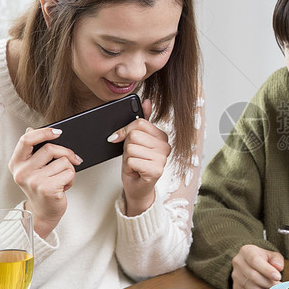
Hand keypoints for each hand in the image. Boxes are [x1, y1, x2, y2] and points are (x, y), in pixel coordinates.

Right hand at [9, 127, 82, 237]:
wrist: (43, 213)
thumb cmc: (41, 188)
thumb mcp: (32, 168)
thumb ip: (32, 150)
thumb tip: (30, 129)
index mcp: (16, 163)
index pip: (26, 140)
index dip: (43, 132)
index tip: (58, 132)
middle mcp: (22, 172)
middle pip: (50, 148)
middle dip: (66, 153)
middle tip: (73, 159)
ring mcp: (34, 181)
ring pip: (63, 161)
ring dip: (69, 169)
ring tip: (61, 179)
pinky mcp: (47, 189)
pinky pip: (69, 173)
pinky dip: (71, 179)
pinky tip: (64, 187)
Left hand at [107, 99, 170, 216]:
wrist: (137, 187)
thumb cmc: (137, 164)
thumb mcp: (137, 140)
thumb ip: (142, 121)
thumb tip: (146, 101)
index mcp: (162, 136)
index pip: (139, 123)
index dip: (125, 131)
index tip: (122, 139)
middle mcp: (166, 147)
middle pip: (134, 135)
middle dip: (127, 146)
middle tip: (133, 156)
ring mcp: (162, 159)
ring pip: (131, 148)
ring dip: (127, 158)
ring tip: (135, 164)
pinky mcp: (156, 171)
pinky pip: (132, 160)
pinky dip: (129, 167)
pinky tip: (136, 171)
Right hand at [232, 244, 284, 288]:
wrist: (251, 264)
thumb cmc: (263, 259)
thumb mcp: (272, 255)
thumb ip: (277, 260)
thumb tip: (278, 267)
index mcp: (246, 251)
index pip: (255, 261)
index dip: (267, 270)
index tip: (278, 277)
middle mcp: (238, 262)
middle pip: (253, 275)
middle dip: (268, 283)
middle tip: (278, 286)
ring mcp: (235, 276)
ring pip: (251, 287)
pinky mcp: (236, 287)